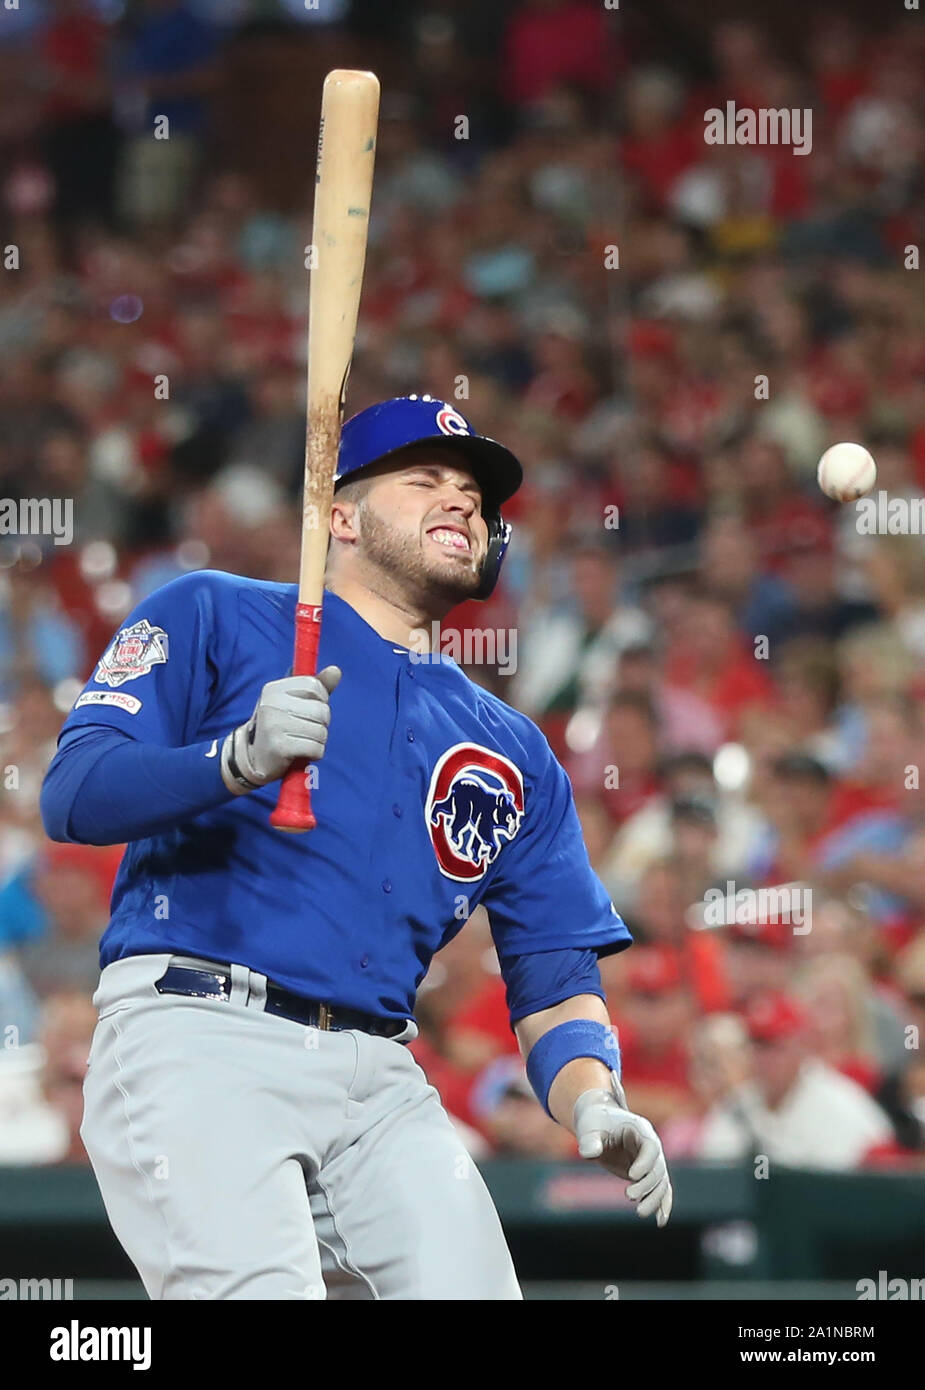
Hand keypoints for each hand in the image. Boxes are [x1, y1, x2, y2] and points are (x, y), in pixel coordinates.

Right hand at [221, 667, 340, 793]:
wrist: (254, 758)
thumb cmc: (279, 725)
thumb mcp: (293, 701)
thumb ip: (316, 685)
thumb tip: (336, 670)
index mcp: (274, 689)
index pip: (314, 686)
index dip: (321, 699)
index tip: (310, 708)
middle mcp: (271, 704)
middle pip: (321, 710)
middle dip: (321, 723)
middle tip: (305, 729)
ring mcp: (274, 725)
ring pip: (321, 731)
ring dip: (318, 740)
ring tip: (302, 741)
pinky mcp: (280, 747)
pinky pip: (316, 749)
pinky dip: (315, 754)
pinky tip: (302, 753)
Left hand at [573, 1076, 672, 1226]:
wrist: (599, 1122)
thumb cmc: (595, 1122)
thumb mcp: (589, 1127)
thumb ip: (590, 1140)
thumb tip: (588, 1153)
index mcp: (640, 1129)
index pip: (651, 1147)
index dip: (645, 1162)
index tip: (632, 1176)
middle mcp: (650, 1144)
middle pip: (657, 1168)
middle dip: (646, 1185)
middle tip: (628, 1196)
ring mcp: (651, 1160)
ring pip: (661, 1182)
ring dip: (654, 1199)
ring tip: (640, 1213)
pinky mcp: (646, 1173)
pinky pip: (660, 1188)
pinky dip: (661, 1204)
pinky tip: (660, 1222)